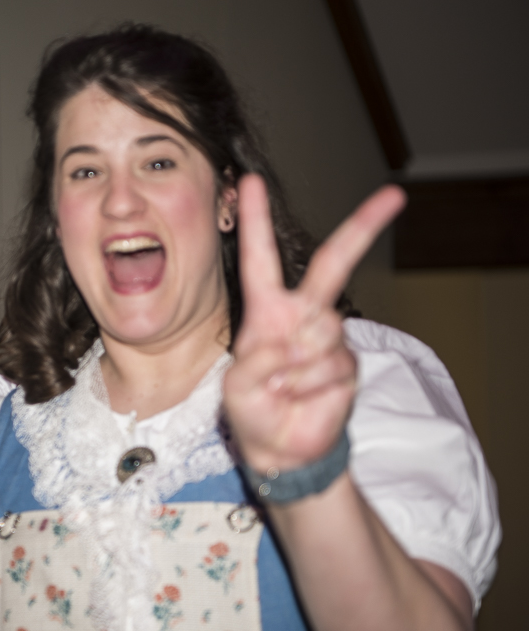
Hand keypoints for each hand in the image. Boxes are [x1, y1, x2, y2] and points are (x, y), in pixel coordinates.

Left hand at [223, 174, 404, 472]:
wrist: (280, 448)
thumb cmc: (253, 408)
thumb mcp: (237, 385)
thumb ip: (257, 364)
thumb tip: (295, 351)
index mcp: (268, 310)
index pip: (261, 259)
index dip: (255, 221)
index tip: (250, 182)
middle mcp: (302, 315)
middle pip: (335, 262)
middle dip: (364, 226)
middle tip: (394, 195)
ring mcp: (329, 339)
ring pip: (321, 332)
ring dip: (293, 368)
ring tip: (281, 388)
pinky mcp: (348, 366)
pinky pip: (328, 367)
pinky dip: (306, 387)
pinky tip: (298, 398)